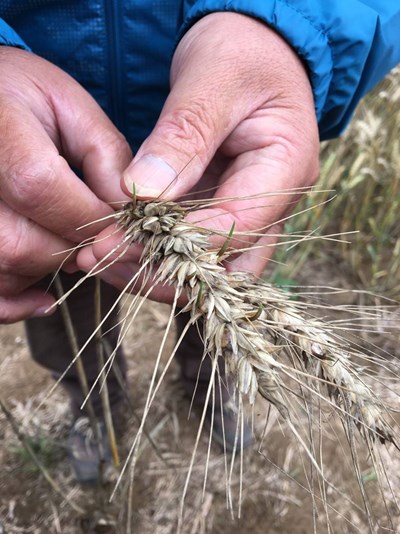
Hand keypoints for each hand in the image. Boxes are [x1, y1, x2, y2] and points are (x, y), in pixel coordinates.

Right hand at [0, 47, 131, 322]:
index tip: (118, 225)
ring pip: (2, 266)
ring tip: (71, 251)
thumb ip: (105, 154)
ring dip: (47, 271)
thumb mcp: (71, 106)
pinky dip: (11, 302)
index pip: (40, 188)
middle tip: (96, 239)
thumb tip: (131, 208)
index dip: (88, 217)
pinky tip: (42, 298)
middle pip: (18, 241)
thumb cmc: (24, 98)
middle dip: (72, 250)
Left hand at [79, 12, 318, 301]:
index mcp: (286, 168)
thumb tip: (142, 193)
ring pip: (212, 266)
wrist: (252, 49)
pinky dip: (159, 253)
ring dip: (160, 272)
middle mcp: (275, 202)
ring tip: (104, 260)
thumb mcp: (213, 80)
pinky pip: (196, 246)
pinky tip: (120, 246)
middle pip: (230, 265)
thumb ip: (183, 136)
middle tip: (108, 262)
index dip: (178, 243)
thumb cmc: (240, 52)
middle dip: (169, 274)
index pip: (237, 226)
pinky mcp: (225, 209)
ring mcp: (252, 210)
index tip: (119, 241)